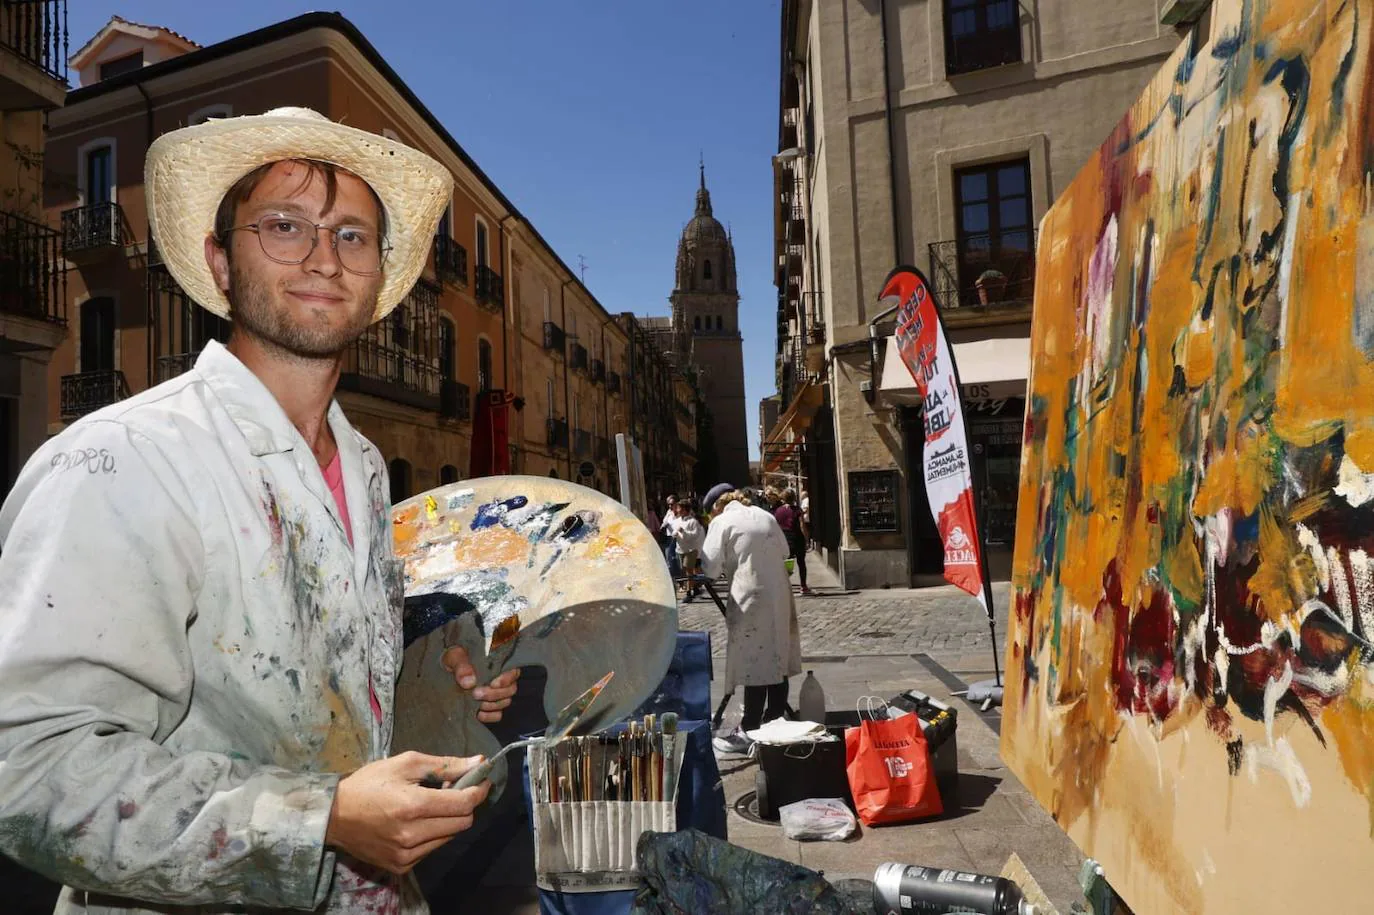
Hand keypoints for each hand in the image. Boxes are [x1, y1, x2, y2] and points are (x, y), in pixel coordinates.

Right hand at [325, 751, 489, 874]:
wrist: (333, 816)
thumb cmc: (369, 783)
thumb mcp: (406, 763)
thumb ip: (445, 765)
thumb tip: (479, 763)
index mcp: (413, 806)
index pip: (464, 804)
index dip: (478, 791)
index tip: (482, 780)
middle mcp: (411, 835)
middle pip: (462, 823)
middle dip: (465, 804)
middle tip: (454, 789)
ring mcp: (406, 854)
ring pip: (450, 837)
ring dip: (449, 819)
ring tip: (432, 804)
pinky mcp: (401, 866)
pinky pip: (433, 849)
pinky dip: (434, 833)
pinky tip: (419, 821)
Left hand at [442, 645, 521, 722]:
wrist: (446, 671)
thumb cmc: (454, 659)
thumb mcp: (455, 657)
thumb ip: (462, 667)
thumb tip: (469, 682)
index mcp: (497, 663)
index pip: (513, 672)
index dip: (506, 679)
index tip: (492, 684)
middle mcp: (501, 679)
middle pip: (510, 690)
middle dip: (493, 694)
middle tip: (476, 694)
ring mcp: (497, 693)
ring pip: (505, 702)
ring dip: (490, 705)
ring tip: (475, 703)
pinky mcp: (490, 706)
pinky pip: (497, 715)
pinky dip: (488, 716)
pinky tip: (478, 714)